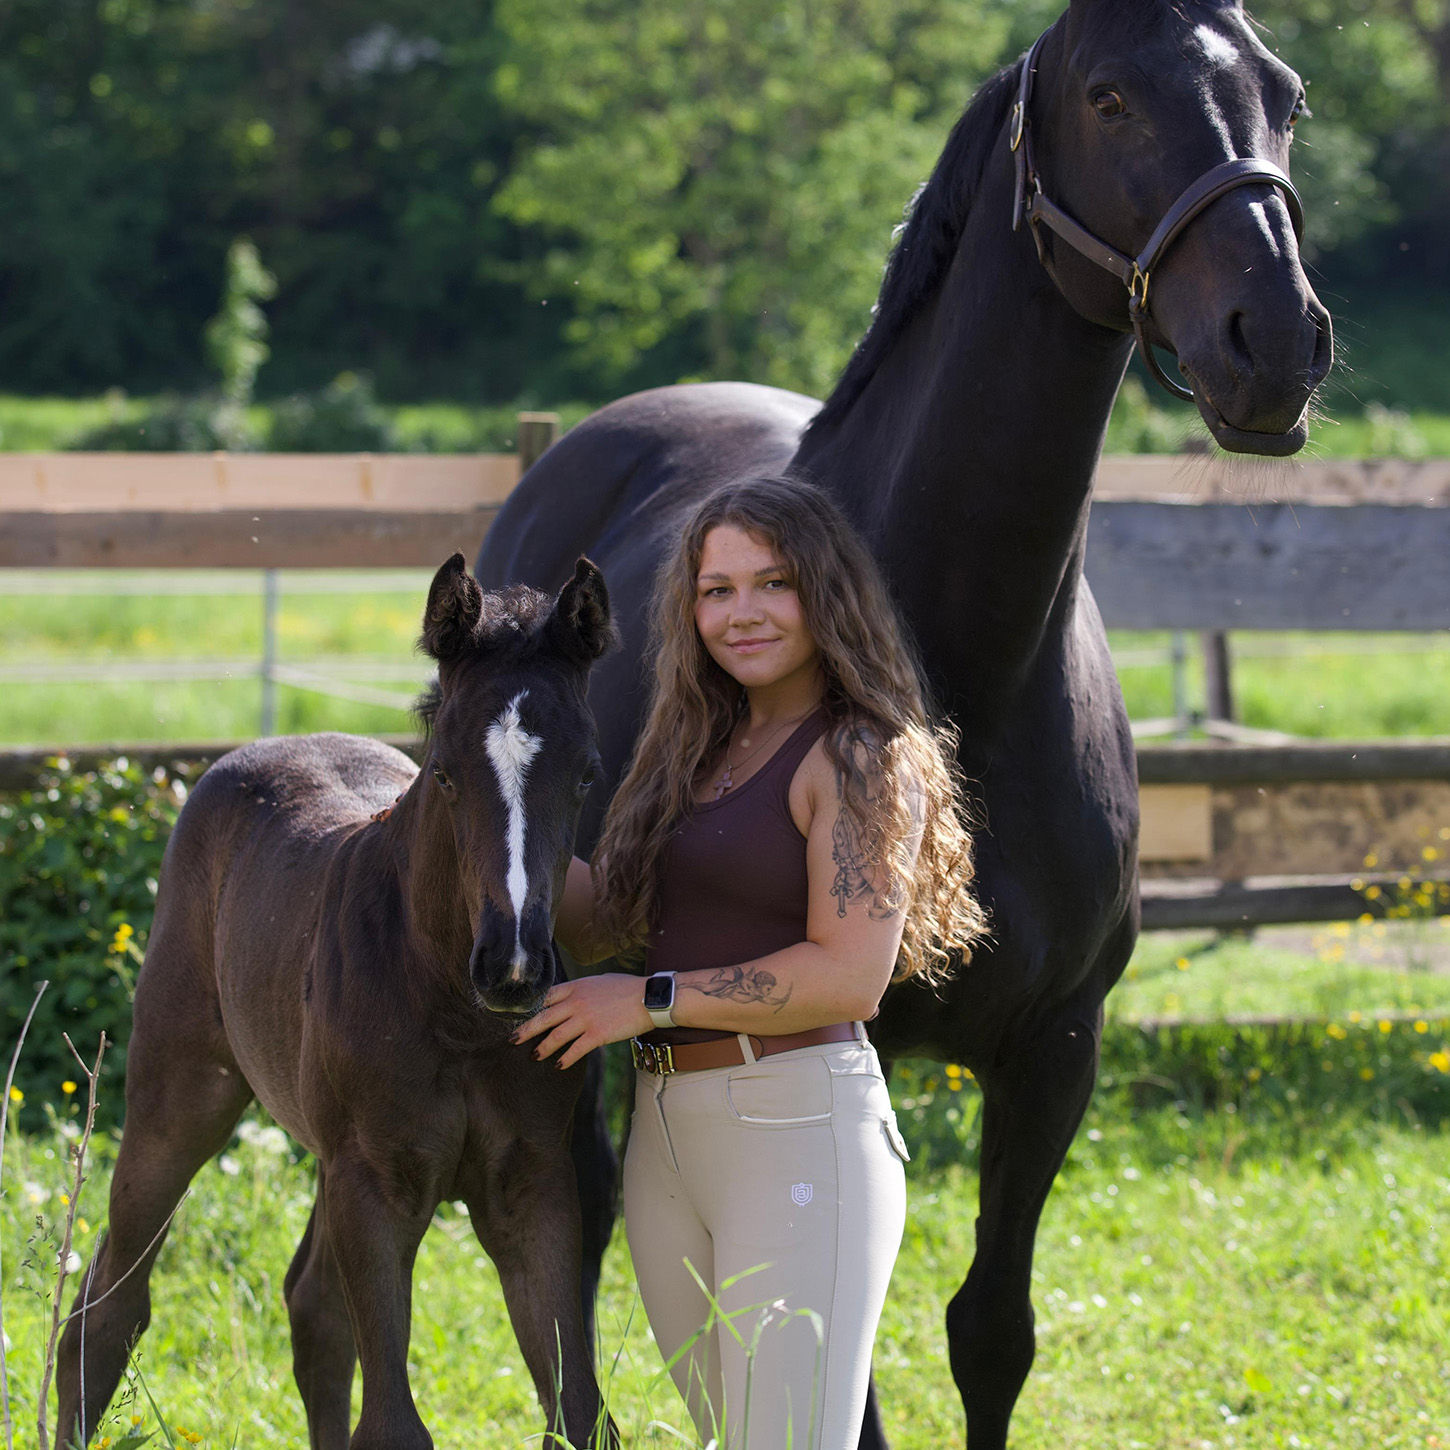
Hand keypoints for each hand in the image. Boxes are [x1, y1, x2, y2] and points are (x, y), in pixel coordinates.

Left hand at [511, 973, 650, 1069]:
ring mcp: (586, 1019)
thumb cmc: (627, 988)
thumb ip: (581, 989)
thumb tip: (569, 997)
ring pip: (555, 1036)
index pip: (545, 997)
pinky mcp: (597, 1035)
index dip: (530, 1007)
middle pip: (543, 1017)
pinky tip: (559, 1065)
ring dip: (542, 1047)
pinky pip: (575, 1050)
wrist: (648, 998)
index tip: (519, 1016)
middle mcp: (577, 1002)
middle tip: (512, 1039)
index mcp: (576, 986)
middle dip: (525, 1030)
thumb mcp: (599, 981)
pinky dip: (565, 1059)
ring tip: (535, 1055)